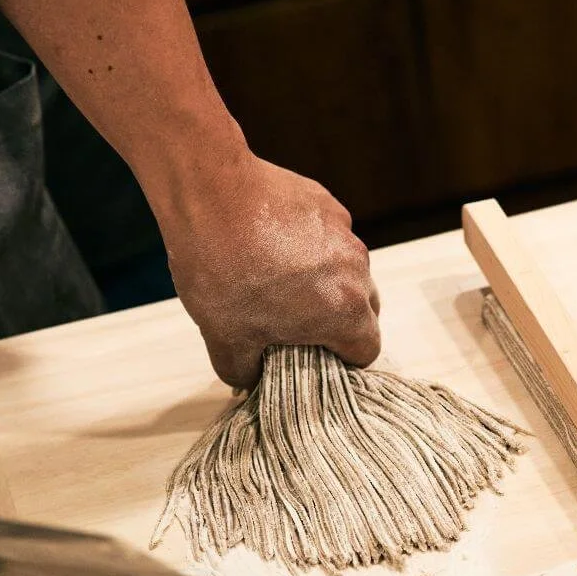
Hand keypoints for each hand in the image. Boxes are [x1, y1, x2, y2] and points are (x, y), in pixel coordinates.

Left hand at [161, 153, 381, 388]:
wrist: (209, 194)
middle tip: (295, 326)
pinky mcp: (328, 205)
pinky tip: (271, 246)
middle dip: (337, 323)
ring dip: (324, 285)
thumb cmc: (221, 270)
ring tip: (278, 282)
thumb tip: (249, 381)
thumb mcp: (225, 338)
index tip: (317, 359)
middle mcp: (356, 272)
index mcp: (343, 311)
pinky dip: (311, 250)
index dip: (344, 362)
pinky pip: (331, 239)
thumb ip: (244, 372)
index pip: (367, 350)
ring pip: (347, 273)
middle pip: (364, 310)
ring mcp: (345, 234)